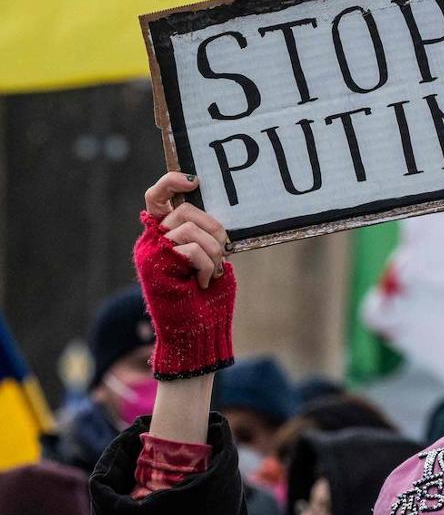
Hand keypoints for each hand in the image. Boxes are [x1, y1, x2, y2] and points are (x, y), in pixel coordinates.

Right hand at [135, 172, 235, 381]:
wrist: (199, 334)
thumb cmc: (209, 300)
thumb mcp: (213, 260)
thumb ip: (206, 236)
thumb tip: (214, 216)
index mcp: (165, 236)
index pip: (158, 198)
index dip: (171, 183)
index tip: (194, 180)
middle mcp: (152, 241)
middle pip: (185, 212)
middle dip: (214, 230)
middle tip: (222, 253)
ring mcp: (149, 253)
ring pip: (189, 229)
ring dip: (213, 251)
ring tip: (212, 273)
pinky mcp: (153, 266)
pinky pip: (189, 248)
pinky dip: (207, 264)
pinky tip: (205, 281)